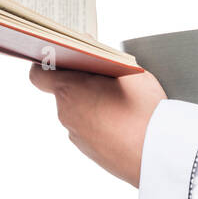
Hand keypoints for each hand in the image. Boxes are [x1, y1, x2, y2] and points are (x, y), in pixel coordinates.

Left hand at [28, 63, 167, 187]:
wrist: (158, 155)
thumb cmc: (144, 111)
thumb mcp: (128, 71)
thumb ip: (102, 55)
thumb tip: (88, 43)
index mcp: (69, 90)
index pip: (38, 75)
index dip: (46, 64)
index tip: (61, 59)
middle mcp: (66, 115)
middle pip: (64, 92)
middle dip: (81, 83)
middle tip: (106, 77)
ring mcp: (77, 136)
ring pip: (79, 111)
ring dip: (92, 103)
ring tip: (121, 101)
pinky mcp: (89, 151)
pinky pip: (89, 129)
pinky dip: (100, 123)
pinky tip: (123, 121)